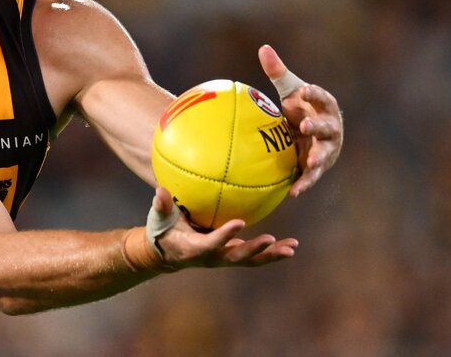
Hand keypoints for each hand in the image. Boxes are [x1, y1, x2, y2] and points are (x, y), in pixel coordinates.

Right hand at [151, 188, 297, 268]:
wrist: (167, 253)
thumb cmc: (163, 231)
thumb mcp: (159, 218)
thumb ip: (161, 205)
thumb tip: (160, 190)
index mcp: (195, 249)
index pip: (212, 243)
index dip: (226, 235)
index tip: (240, 222)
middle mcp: (213, 257)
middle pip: (236, 257)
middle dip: (254, 250)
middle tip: (272, 240)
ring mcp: (224, 258)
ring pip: (250, 261)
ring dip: (271, 255)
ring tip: (291, 248)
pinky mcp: (232, 255)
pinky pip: (254, 257)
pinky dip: (272, 253)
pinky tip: (290, 246)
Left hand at [258, 44, 342, 196]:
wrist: (307, 132)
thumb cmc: (299, 106)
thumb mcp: (289, 89)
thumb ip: (278, 71)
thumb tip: (263, 47)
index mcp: (325, 106)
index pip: (322, 98)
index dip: (315, 94)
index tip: (304, 90)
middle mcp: (331, 127)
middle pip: (328, 127)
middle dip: (319, 126)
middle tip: (306, 125)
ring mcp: (327, 148)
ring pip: (325, 153)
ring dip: (319, 158)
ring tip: (312, 162)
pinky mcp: (318, 166)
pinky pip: (312, 176)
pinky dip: (304, 183)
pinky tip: (293, 192)